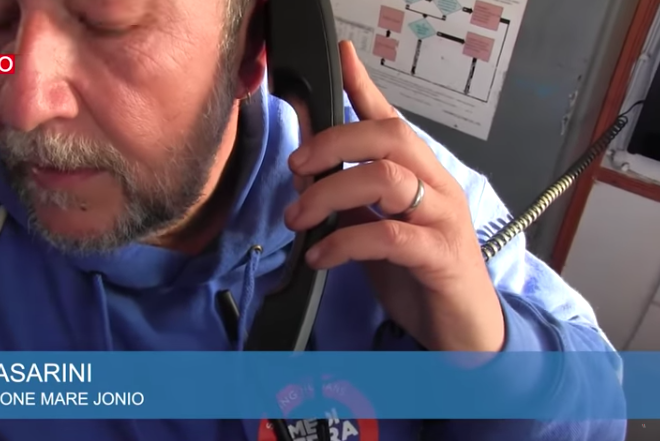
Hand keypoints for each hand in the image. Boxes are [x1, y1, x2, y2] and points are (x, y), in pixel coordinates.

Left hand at [284, 41, 504, 351]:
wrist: (463, 331)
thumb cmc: (419, 274)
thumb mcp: (377, 230)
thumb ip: (349, 200)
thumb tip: (306, 174)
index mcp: (422, 176)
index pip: (394, 121)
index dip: (366, 87)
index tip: (342, 57)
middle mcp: (438, 188)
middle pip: (391, 137)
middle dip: (335, 142)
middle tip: (297, 166)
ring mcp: (443, 221)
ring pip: (387, 178)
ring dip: (330, 193)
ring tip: (299, 219)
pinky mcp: (441, 258)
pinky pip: (390, 237)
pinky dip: (344, 242)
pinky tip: (320, 256)